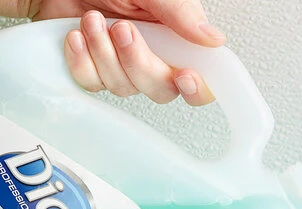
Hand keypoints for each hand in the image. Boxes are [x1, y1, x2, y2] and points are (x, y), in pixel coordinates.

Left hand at [30, 1, 225, 104]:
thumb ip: (180, 13)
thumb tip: (213, 39)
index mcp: (174, 36)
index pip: (201, 77)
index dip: (198, 88)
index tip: (185, 77)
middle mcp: (153, 54)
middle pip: (162, 90)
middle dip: (139, 64)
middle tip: (122, 29)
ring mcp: (123, 65)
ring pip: (124, 89)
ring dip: (104, 54)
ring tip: (92, 19)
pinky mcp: (94, 69)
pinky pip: (93, 84)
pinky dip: (82, 61)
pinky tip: (76, 36)